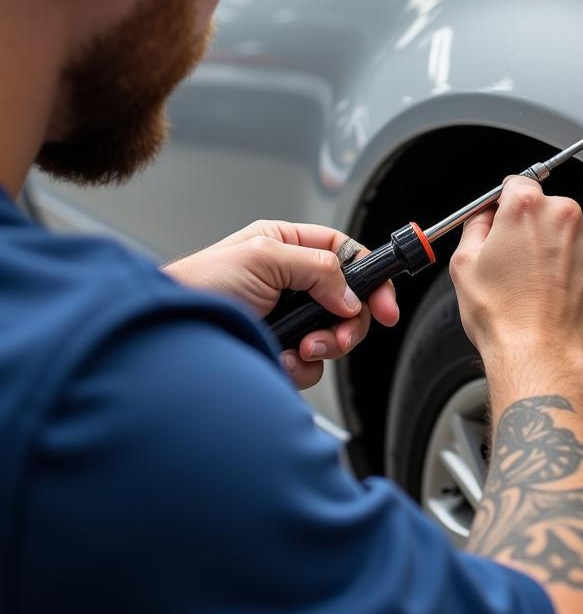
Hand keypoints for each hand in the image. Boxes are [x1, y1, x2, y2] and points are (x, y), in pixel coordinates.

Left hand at [163, 219, 398, 389]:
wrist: (164, 336)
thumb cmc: (197, 287)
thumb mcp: (262, 259)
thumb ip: (315, 268)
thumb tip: (350, 294)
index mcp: (288, 246)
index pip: (346, 255)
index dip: (371, 277)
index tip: (386, 305)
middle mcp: (291, 281)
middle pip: (349, 301)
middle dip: (348, 323)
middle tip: (336, 336)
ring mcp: (287, 319)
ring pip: (333, 336)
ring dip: (322, 348)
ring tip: (298, 349)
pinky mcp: (279, 350)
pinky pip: (310, 364)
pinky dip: (300, 367)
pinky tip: (279, 359)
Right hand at [449, 177, 582, 364]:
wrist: (540, 355)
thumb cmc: (504, 317)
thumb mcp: (464, 265)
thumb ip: (474, 227)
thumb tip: (482, 217)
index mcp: (527, 208)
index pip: (517, 183)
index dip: (507, 202)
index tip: (506, 217)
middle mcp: (564, 216)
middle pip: (548, 208)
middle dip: (534, 228)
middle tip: (520, 261)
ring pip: (572, 233)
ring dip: (559, 249)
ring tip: (541, 284)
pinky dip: (581, 271)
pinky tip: (562, 293)